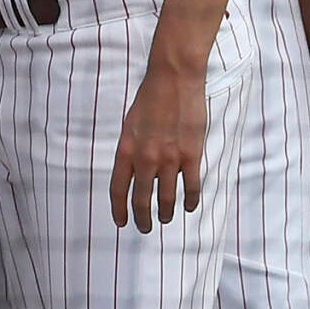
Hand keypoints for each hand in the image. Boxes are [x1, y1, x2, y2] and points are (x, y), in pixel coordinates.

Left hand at [110, 59, 206, 232]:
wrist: (173, 80)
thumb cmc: (150, 98)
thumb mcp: (130, 124)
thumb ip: (131, 148)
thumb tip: (133, 169)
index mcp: (126, 149)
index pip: (118, 188)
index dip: (119, 209)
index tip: (121, 222)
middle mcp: (146, 158)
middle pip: (142, 199)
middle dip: (142, 218)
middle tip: (144, 228)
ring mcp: (169, 159)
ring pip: (166, 198)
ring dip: (165, 213)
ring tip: (164, 219)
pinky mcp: (191, 156)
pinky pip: (191, 187)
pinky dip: (190, 200)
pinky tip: (190, 207)